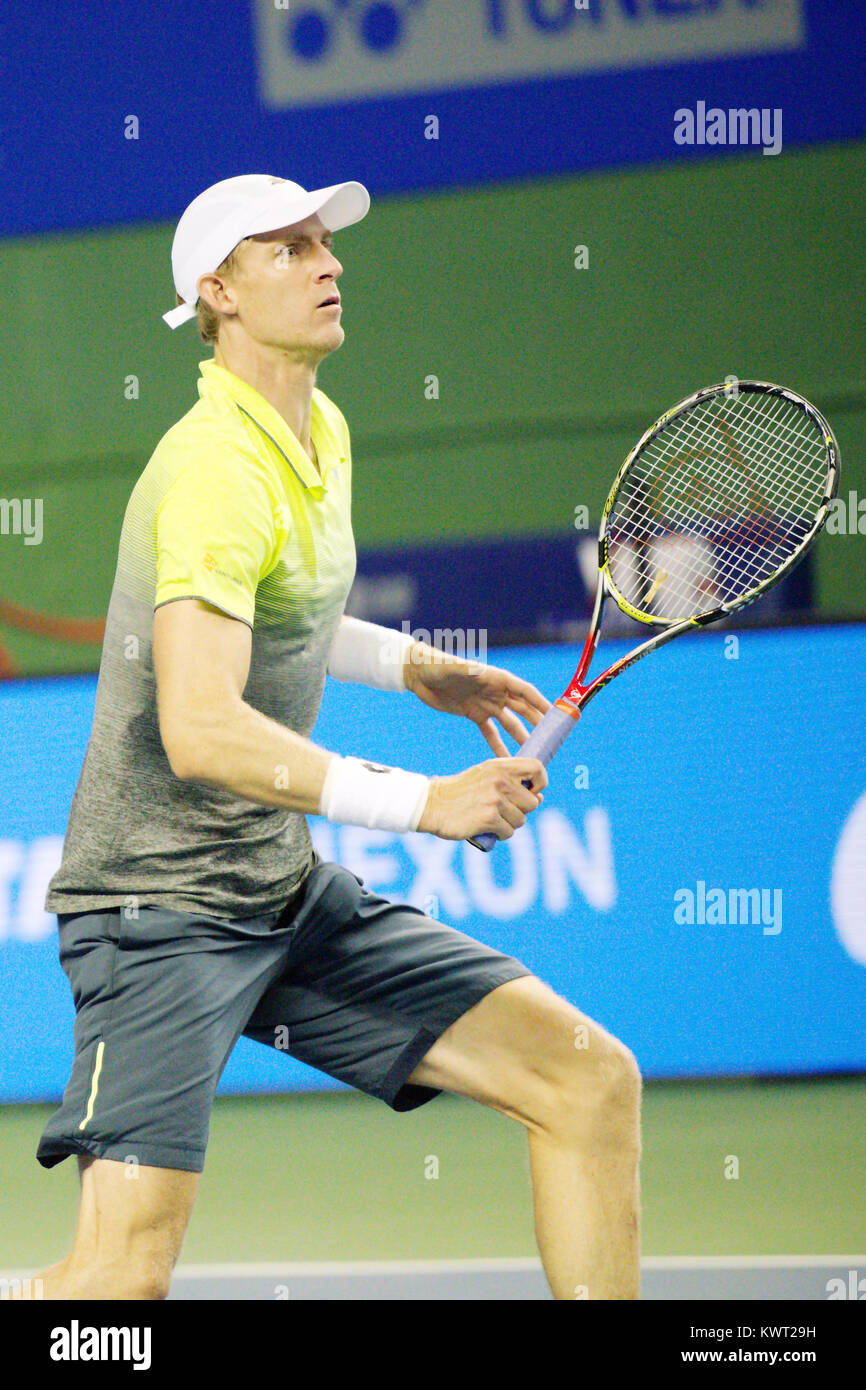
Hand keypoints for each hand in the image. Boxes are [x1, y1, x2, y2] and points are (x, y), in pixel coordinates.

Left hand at [404, 644, 550, 755]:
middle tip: (551, 742)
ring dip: (522, 738)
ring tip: (533, 755)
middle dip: (538, 724)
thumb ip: (467, 671)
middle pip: (523, 709)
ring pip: (510, 723)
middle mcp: (495, 691)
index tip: (556, 718)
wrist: (418, 674)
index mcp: (497, 678)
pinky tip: (507, 760)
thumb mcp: (454, 668)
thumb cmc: (438, 665)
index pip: (526, 692)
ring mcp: (486, 703)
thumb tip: (478, 671)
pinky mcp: (473, 714)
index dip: (542, 704)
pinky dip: (499, 746)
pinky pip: (490, 733)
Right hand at [417, 757, 546, 840]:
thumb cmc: (460, 792)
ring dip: (508, 824)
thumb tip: (539, 798)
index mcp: (499, 766)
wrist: (431, 804)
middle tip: (500, 810)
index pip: (537, 768)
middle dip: (520, 811)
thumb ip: (511, 783)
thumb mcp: (485, 776)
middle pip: (532, 803)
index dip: (540, 782)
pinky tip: (486, 828)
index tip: (531, 792)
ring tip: (490, 818)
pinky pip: (508, 832)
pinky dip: (500, 834)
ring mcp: (494, 799)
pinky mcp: (488, 818)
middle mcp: (499, 780)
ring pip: (521, 820)